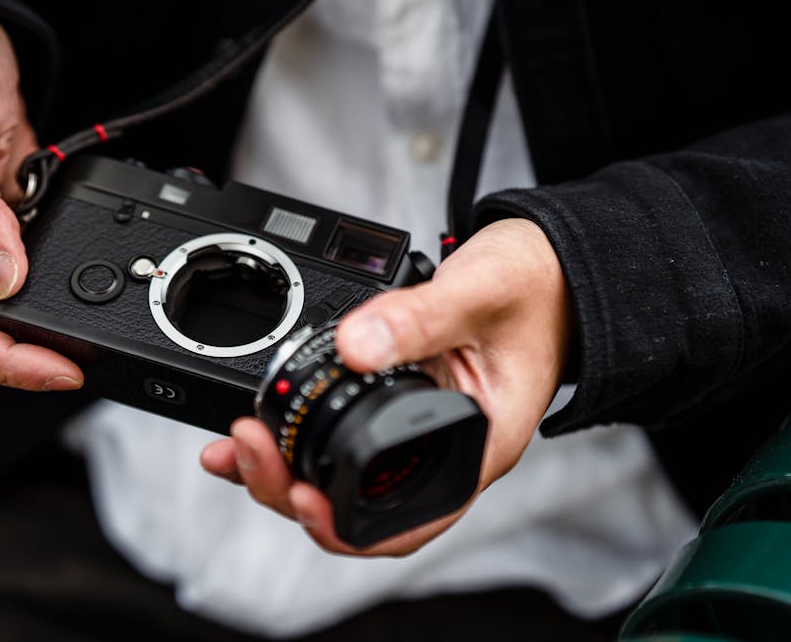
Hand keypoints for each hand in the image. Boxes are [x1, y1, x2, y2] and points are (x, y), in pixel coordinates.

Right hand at [0, 11, 82, 390]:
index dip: (5, 367)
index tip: (62, 367)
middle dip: (30, 364)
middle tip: (88, 361)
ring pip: (7, 313)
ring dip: (48, 333)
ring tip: (100, 337)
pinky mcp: (8, 218)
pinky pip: (30, 271)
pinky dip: (62, 286)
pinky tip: (97, 281)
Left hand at [200, 217, 571, 554]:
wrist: (552, 265)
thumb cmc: (537, 287)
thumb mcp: (479, 294)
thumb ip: (418, 318)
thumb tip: (353, 345)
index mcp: (476, 446)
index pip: (408, 521)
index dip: (345, 525)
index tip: (298, 496)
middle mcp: (444, 450)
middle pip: (359, 507)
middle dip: (292, 489)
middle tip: (247, 447)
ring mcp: (419, 431)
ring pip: (343, 477)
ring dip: (284, 469)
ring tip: (237, 441)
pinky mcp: (399, 402)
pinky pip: (341, 435)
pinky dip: (295, 434)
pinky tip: (258, 423)